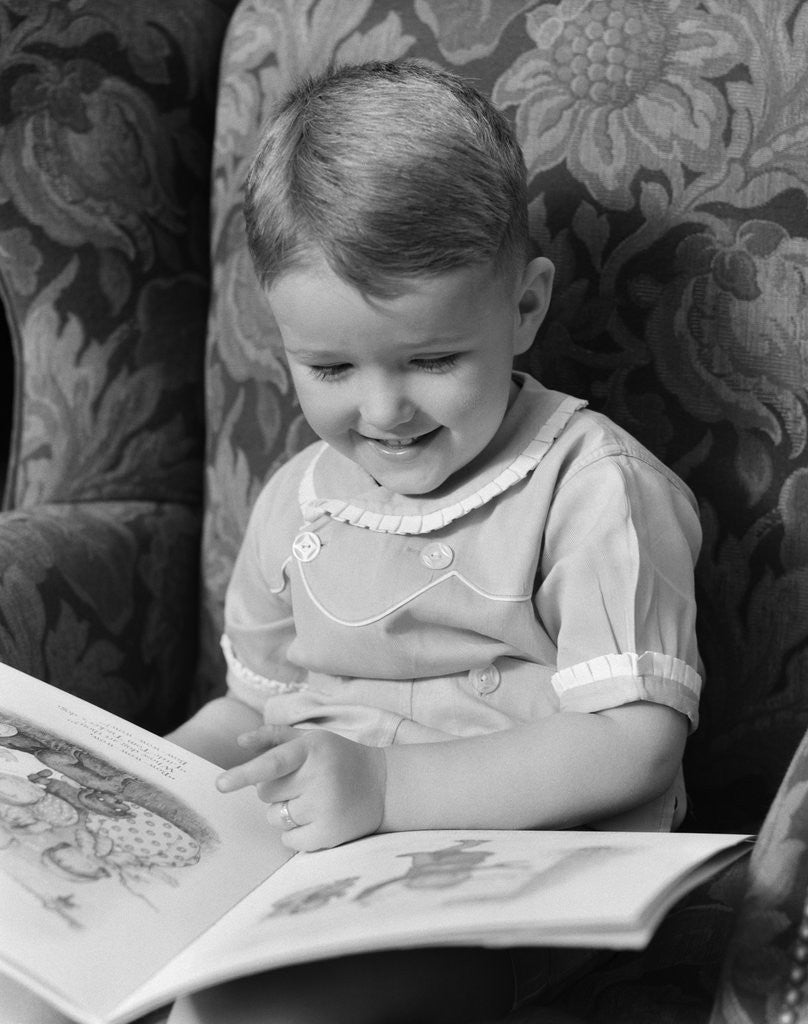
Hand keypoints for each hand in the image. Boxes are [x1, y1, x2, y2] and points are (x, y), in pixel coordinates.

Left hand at [217, 725, 386, 850]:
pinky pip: (288, 841)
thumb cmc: (339, 758)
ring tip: (313, 801)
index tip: (220, 785)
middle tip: (303, 783)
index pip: (273, 763)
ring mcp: (325, 808)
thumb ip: (274, 736)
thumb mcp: (313, 739)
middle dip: (276, 790)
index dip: (244, 773)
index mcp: (313, 749)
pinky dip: (295, 833)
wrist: (384, 785)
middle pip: (266, 793)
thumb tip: (239, 741)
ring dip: (284, 812)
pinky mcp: (329, 834)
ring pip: (274, 818)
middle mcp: (320, 777)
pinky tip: (317, 819)